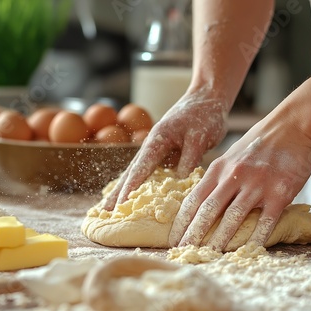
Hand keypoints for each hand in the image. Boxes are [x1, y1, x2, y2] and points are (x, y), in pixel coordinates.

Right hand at [103, 89, 229, 210]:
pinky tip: (134, 196)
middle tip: (102, 213)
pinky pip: (149, 173)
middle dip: (116, 193)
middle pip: (130, 173)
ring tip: (109, 209)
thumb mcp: (199, 136)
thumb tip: (179, 182)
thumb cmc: (204, 114)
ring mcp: (157, 151)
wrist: (208, 97)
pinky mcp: (166, 154)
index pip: (140, 168)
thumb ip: (189, 159)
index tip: (120, 206)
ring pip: (136, 174)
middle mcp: (152, 146)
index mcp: (157, 140)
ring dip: (122, 191)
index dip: (129, 188)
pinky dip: (139, 186)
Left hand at [169, 115, 310, 250]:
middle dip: (194, 234)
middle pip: (209, 210)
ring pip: (234, 217)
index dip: (182, 221)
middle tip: (183, 251)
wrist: (293, 127)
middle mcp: (234, 176)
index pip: (194, 199)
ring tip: (210, 255)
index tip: (173, 238)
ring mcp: (257, 184)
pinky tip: (248, 251)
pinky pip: (266, 220)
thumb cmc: (259, 143)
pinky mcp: (280, 192)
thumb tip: (204, 203)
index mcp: (218, 168)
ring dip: (220, 239)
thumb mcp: (231, 156)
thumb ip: (218, 178)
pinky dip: (256, 238)